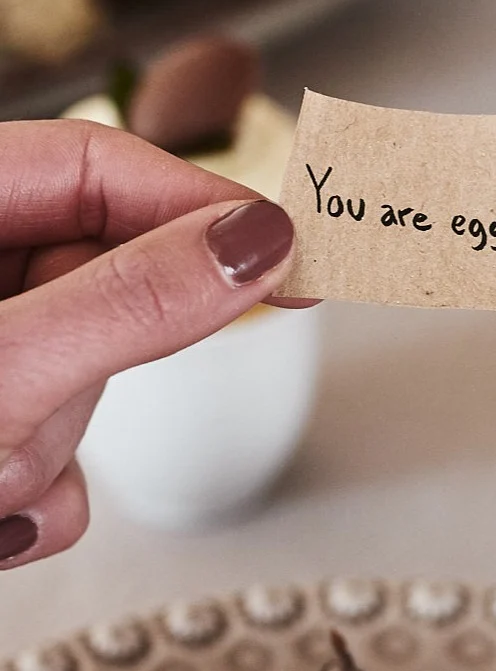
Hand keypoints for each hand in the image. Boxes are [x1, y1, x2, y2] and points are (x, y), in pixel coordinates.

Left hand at [0, 119, 297, 569]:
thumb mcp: (0, 370)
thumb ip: (132, 302)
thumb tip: (255, 247)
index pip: (101, 169)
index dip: (203, 208)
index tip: (291, 251)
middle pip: (102, 290)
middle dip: (89, 374)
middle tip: (33, 413)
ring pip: (84, 392)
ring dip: (45, 452)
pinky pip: (60, 464)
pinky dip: (34, 501)